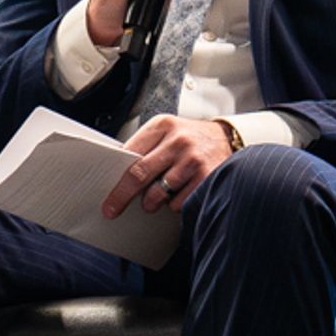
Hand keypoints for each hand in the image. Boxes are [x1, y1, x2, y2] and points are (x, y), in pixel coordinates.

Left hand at [107, 114, 239, 215]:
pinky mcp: (207, 176)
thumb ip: (145, 148)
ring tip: (156, 198)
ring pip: (159, 193)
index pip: (130, 156)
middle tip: (113, 210)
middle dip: (123, 197)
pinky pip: (179, 202)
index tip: (108, 198)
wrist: (227, 138)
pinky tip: (180, 193)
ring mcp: (193, 158)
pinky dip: (175, 204)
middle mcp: (178, 140)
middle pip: (140, 175)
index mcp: (162, 125)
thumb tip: (118, 177)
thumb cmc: (190, 139)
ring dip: (153, 202)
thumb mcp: (166, 133)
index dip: (116, 180)